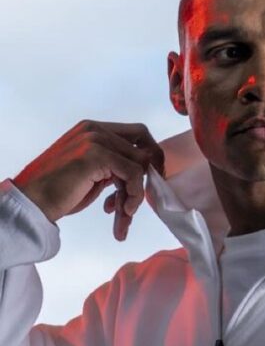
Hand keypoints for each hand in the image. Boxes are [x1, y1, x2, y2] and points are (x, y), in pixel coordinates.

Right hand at [12, 120, 164, 240]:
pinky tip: (123, 212)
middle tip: (141, 198)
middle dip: (146, 177)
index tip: (149, 180)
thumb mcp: (94, 173)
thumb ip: (115, 165)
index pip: (138, 134)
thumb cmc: (60, 193)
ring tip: (124, 215)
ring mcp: (95, 139)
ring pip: (140, 164)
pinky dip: (134, 195)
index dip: (151, 156)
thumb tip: (143, 171)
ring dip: (136, 194)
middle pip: (143, 148)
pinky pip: (133, 174)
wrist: (33, 202)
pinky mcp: (96, 154)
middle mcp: (95, 129)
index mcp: (93, 129)